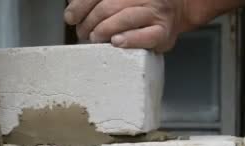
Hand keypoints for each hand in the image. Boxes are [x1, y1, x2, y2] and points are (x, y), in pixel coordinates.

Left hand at [64, 0, 196, 51]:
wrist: (174, 11)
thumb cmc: (138, 6)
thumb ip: (94, 0)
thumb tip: (71, 7)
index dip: (80, 6)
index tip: (70, 17)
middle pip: (108, 6)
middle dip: (89, 22)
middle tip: (83, 33)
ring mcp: (155, 11)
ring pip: (125, 18)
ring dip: (104, 30)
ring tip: (96, 37)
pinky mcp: (164, 32)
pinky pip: (145, 36)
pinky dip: (129, 39)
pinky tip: (117, 41)